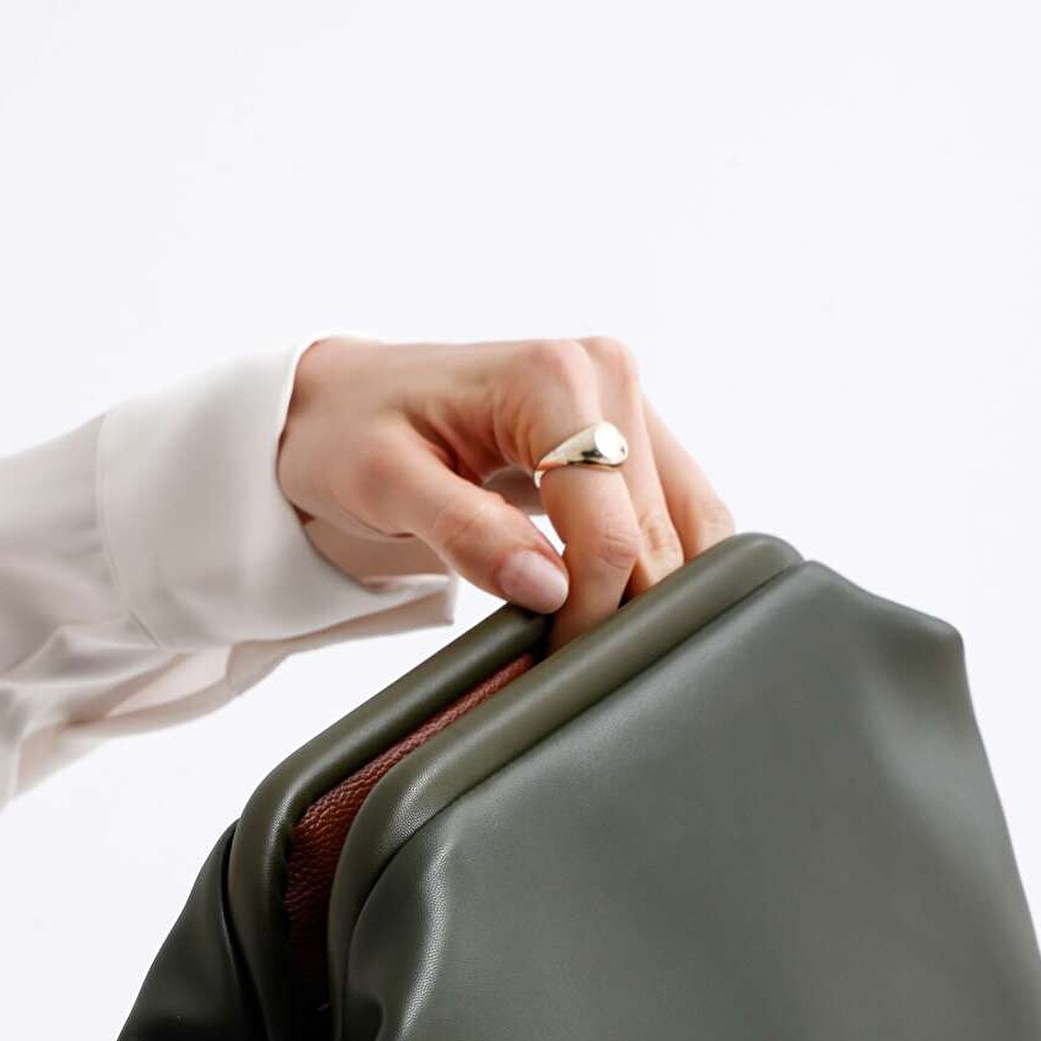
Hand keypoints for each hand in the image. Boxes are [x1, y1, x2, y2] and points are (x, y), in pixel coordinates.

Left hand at [276, 336, 733, 647]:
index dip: (589, 615)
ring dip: (661, 594)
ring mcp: (631, 400)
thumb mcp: (382, 485)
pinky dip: (669, 566)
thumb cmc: (351, 434)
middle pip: (658, 537)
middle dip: (623, 612)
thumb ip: (464, 532)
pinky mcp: (638, 431)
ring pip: (694, 526)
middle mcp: (608, 376)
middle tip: (568, 665)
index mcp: (551, 380)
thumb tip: (548, 587)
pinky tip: (629, 604)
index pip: (609, 533)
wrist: (346, 399)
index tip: (548, 660)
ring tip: (600, 639)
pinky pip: (686, 511)